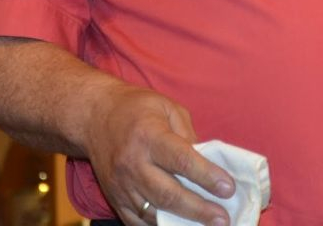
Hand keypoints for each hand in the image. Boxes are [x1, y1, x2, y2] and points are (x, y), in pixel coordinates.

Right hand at [84, 82, 234, 225]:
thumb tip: (209, 164)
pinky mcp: (114, 198)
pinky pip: (137, 222)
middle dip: (199, 210)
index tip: (229, 188)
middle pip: (169, 194)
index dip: (207, 176)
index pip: (181, 160)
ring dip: (183, 223)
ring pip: (154, 213)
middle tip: (224, 219)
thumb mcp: (168, 108)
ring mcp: (121, 185)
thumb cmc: (137, 109)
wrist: (94, 117)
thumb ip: (189, 136)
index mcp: (149, 136)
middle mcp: (133, 163)